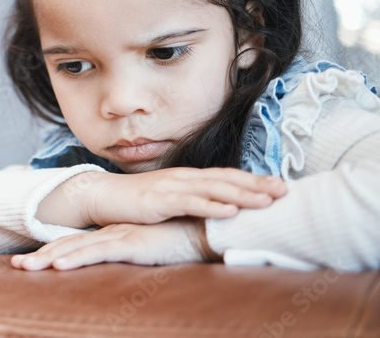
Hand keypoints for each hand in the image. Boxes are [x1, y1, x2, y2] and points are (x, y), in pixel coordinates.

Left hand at [11, 217, 218, 270]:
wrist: (213, 225)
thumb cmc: (190, 237)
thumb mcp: (159, 249)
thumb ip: (145, 253)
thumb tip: (135, 262)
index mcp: (117, 234)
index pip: (80, 243)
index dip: (55, 251)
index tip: (33, 261)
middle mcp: (113, 233)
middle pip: (70, 245)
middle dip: (42, 256)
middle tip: (17, 266)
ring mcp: (121, 237)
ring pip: (76, 248)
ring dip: (49, 258)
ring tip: (24, 268)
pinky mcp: (133, 243)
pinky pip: (98, 253)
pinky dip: (76, 258)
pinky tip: (58, 266)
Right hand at [82, 167, 286, 226]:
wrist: (102, 196)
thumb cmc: (137, 202)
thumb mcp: (170, 200)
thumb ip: (192, 202)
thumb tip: (219, 211)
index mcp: (188, 178)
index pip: (227, 176)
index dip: (254, 180)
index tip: (281, 185)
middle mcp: (184, 178)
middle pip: (226, 179)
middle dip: (257, 185)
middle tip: (285, 190)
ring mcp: (171, 187)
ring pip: (213, 189)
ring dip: (242, 194)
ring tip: (267, 201)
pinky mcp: (158, 201)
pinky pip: (189, 203)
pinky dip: (211, 206)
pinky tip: (230, 211)